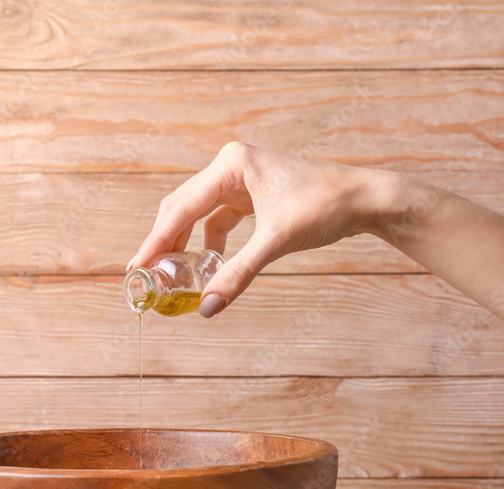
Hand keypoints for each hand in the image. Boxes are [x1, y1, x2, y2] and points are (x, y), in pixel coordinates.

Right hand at [126, 142, 403, 316]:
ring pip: (197, 213)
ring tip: (172, 273)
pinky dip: (209, 241)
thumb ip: (237, 274)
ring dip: (185, 242)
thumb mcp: (276, 242)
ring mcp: (241, 178)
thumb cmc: (325, 207)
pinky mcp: (252, 193)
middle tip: (147, 274)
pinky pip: (218, 218)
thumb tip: (208, 307)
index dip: (157, 241)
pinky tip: (209, 263)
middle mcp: (231, 165)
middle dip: (166, 242)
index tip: (137, 266)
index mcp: (231, 164)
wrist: (366, 198)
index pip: (182, 207)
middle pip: (182, 207)